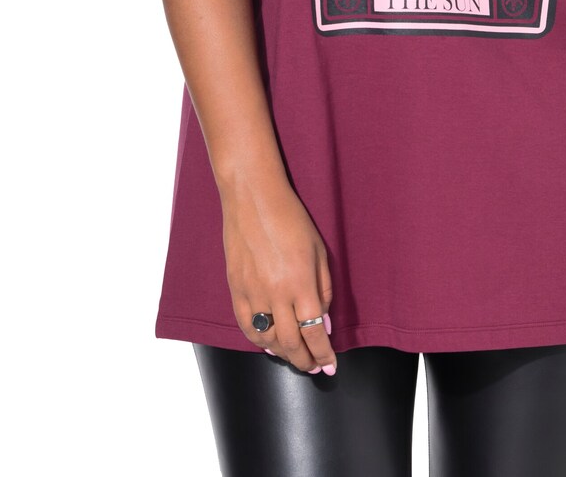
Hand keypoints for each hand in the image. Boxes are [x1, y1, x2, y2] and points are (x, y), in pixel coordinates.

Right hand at [221, 175, 337, 374]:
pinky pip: (246, 326)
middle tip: (314, 367)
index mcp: (301, 284)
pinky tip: (269, 344)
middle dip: (305, 361)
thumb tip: (323, 324)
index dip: (323, 354)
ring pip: (267, 340)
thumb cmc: (292, 220)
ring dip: (283, 354)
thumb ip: (324, 290)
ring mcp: (253, 294)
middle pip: (291, 343)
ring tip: (295, 357)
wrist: (254, 200)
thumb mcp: (319, 252)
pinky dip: (259, 340)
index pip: (314, 333)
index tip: (330, 365)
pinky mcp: (236, 290)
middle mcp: (276, 295)